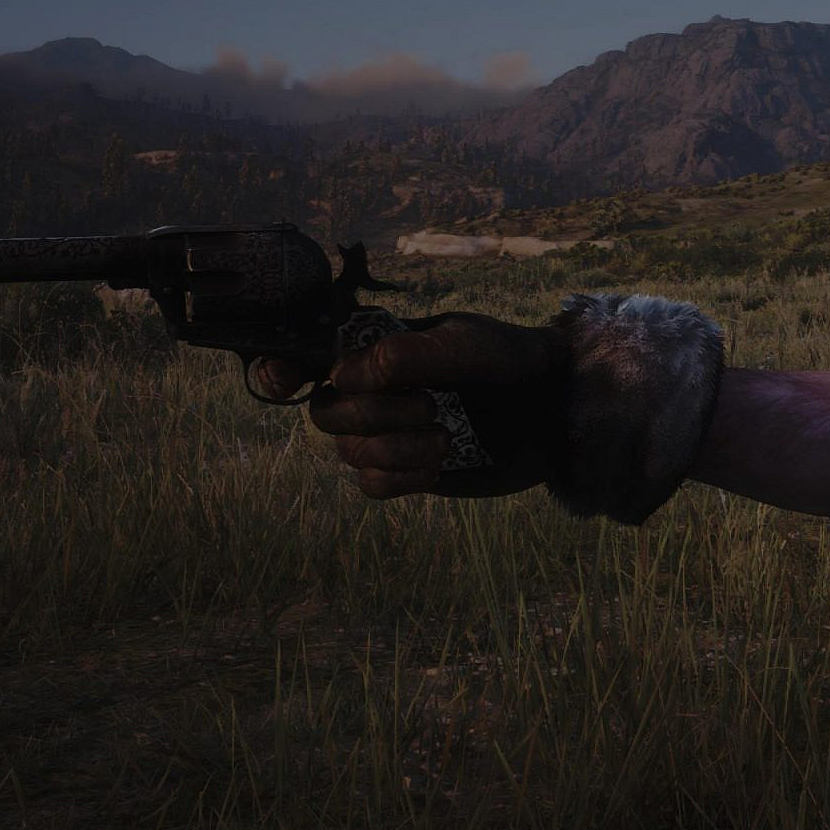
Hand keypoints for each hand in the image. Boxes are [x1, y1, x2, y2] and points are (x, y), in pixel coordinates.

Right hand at [255, 312, 560, 498]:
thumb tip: (343, 375)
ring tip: (446, 437)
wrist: (552, 409)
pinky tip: (437, 465)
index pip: (306, 357)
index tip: (285, 381)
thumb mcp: (464, 345)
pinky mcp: (406, 470)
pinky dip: (399, 477)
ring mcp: (387, 432)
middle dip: (372, 415)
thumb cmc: (509, 360)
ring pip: (349, 452)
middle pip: (326, 413)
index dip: (277, 370)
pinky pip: (371, 485)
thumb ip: (406, 355)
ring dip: (396, 448)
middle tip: (431, 407)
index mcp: (375, 348)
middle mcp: (371, 390)